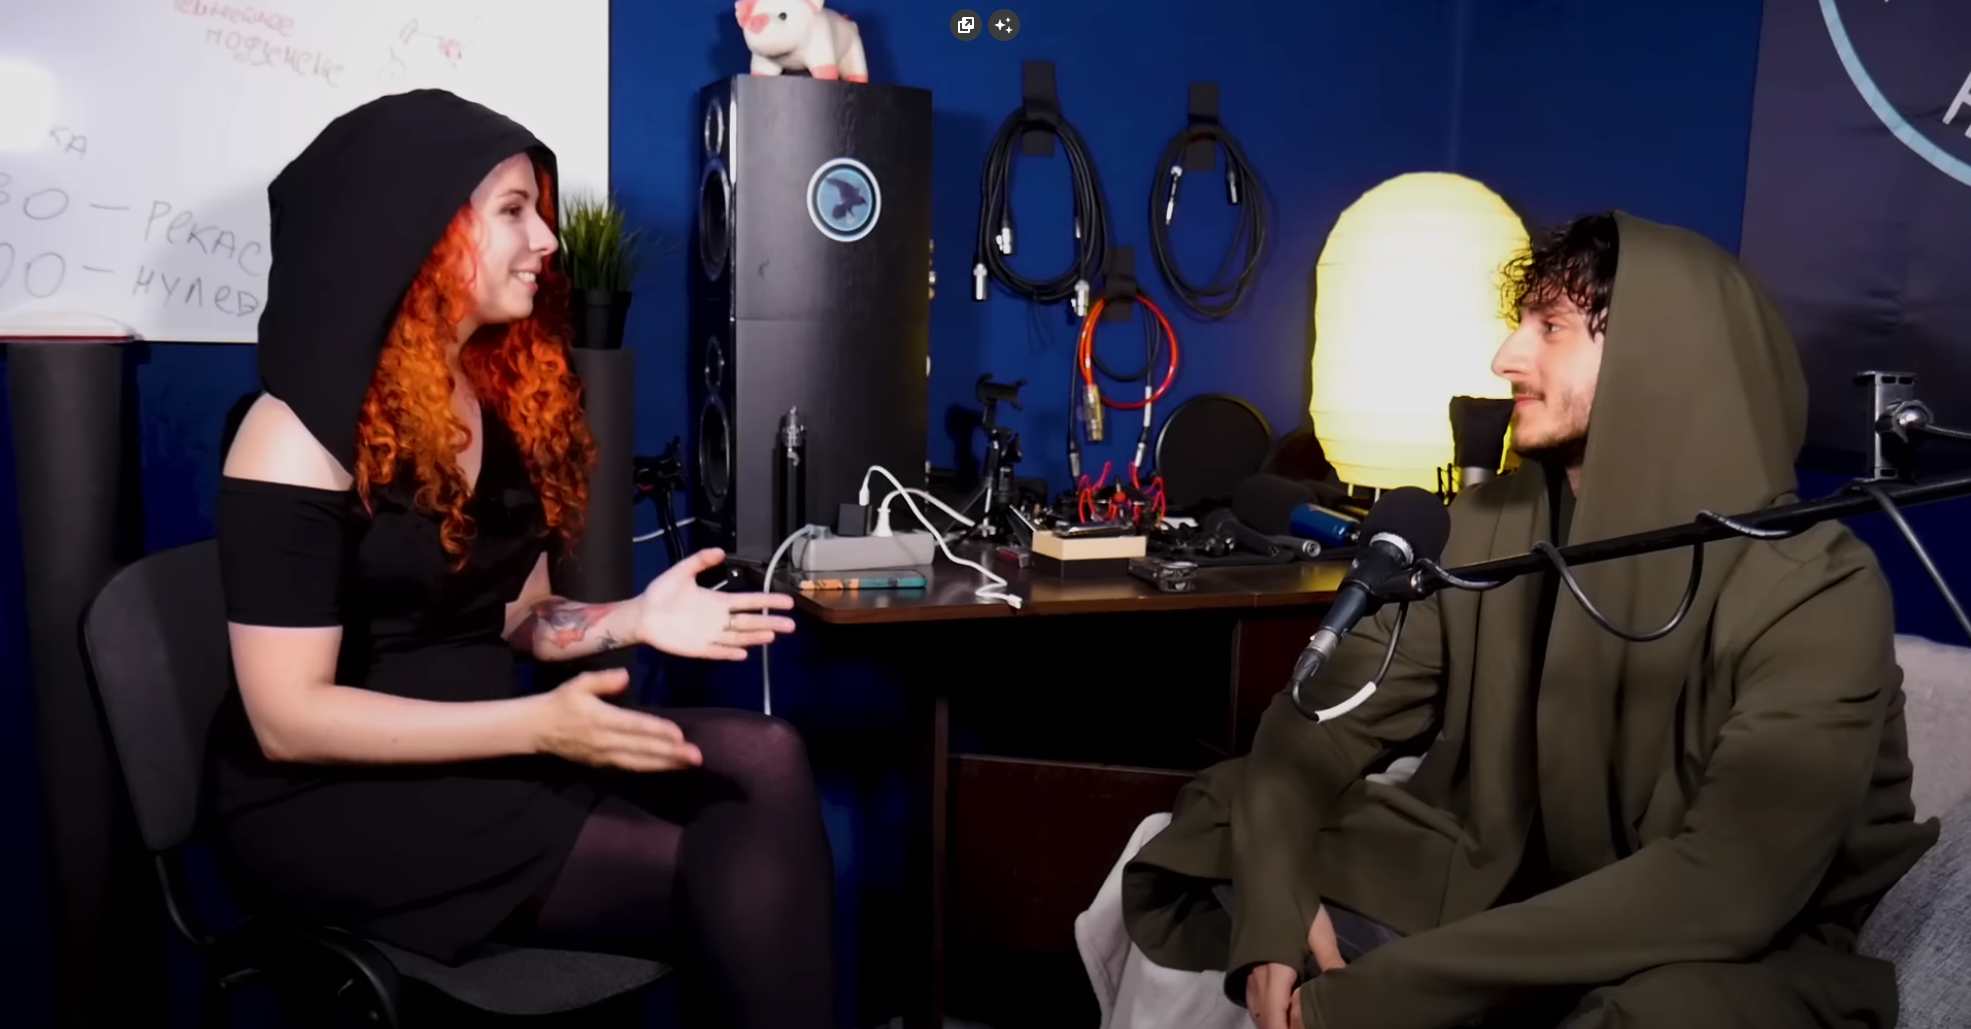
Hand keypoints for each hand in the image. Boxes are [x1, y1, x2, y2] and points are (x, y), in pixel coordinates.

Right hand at [534, 668, 702, 770]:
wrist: (535, 729)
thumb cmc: (560, 702)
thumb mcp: (578, 684)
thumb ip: (602, 681)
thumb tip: (625, 676)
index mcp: (600, 720)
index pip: (634, 727)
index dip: (657, 731)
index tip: (680, 734)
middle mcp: (604, 742)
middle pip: (641, 749)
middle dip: (670, 754)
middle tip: (696, 756)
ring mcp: (603, 757)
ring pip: (638, 763)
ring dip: (665, 764)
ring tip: (689, 764)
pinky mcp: (601, 766)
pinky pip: (629, 768)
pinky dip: (650, 769)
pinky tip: (668, 768)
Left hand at [633, 548, 794, 659]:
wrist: (642, 615)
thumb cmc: (661, 593)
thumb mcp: (681, 572)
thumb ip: (700, 561)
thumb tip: (720, 551)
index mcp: (718, 601)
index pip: (749, 601)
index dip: (768, 601)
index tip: (787, 602)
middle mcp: (719, 619)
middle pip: (750, 622)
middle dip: (770, 622)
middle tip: (790, 625)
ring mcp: (710, 635)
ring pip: (738, 637)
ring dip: (755, 638)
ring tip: (772, 637)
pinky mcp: (699, 649)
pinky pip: (718, 652)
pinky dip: (730, 652)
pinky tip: (743, 653)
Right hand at [1249, 906, 1344, 1028]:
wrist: (1264, 878)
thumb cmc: (1292, 903)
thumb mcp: (1317, 930)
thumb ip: (1329, 959)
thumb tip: (1346, 982)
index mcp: (1275, 969)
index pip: (1275, 1014)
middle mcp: (1257, 975)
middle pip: (1264, 1017)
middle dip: (1278, 1028)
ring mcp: (1249, 971)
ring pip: (1257, 1009)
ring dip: (1271, 1021)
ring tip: (1292, 1024)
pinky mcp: (1247, 965)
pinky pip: (1253, 999)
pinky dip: (1265, 1010)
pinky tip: (1280, 1011)